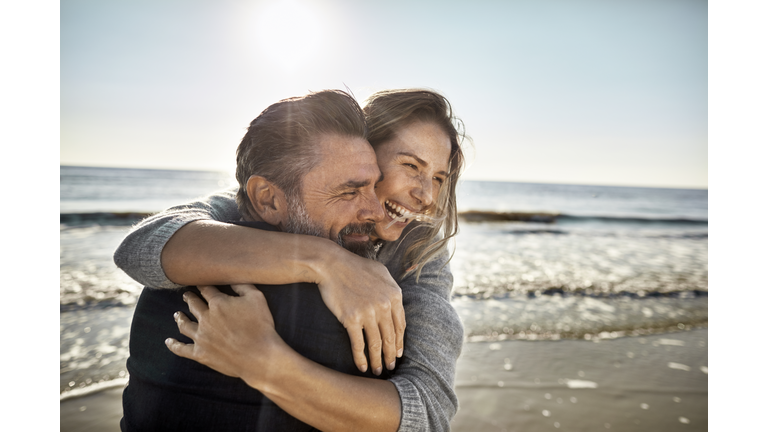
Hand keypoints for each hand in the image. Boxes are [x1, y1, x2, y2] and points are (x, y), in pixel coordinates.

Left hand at [165, 284, 283, 383]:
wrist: (259, 356)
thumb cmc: (261, 326)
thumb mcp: (257, 299)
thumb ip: (243, 285)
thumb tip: (232, 276)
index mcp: (218, 303)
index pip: (206, 290)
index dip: (203, 285)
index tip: (199, 282)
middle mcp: (206, 318)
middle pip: (193, 305)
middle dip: (189, 298)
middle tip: (186, 295)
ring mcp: (201, 337)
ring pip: (184, 325)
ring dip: (180, 318)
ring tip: (177, 314)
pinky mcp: (200, 353)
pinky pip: (182, 349)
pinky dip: (174, 345)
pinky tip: (169, 341)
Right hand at [313, 249, 405, 375]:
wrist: (331, 265)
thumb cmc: (354, 266)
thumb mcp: (381, 272)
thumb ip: (391, 288)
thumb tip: (396, 303)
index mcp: (394, 295)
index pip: (400, 325)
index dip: (399, 341)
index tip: (398, 352)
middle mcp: (384, 305)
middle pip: (390, 337)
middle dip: (391, 355)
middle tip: (391, 366)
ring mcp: (368, 313)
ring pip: (376, 343)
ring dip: (378, 360)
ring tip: (378, 370)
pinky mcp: (351, 319)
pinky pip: (358, 344)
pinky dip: (361, 358)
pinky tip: (362, 367)